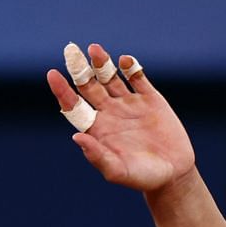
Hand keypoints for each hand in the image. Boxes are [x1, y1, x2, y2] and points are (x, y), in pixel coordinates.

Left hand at [46, 45, 195, 192]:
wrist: (173, 174)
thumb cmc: (142, 177)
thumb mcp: (119, 171)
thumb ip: (97, 156)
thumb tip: (76, 136)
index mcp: (96, 128)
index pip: (74, 105)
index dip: (62, 90)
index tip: (52, 74)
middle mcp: (109, 112)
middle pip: (88, 86)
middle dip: (79, 69)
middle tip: (70, 50)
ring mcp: (129, 103)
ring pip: (110, 77)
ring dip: (101, 63)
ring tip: (94, 49)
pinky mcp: (150, 99)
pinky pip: (137, 77)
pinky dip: (131, 68)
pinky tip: (125, 61)